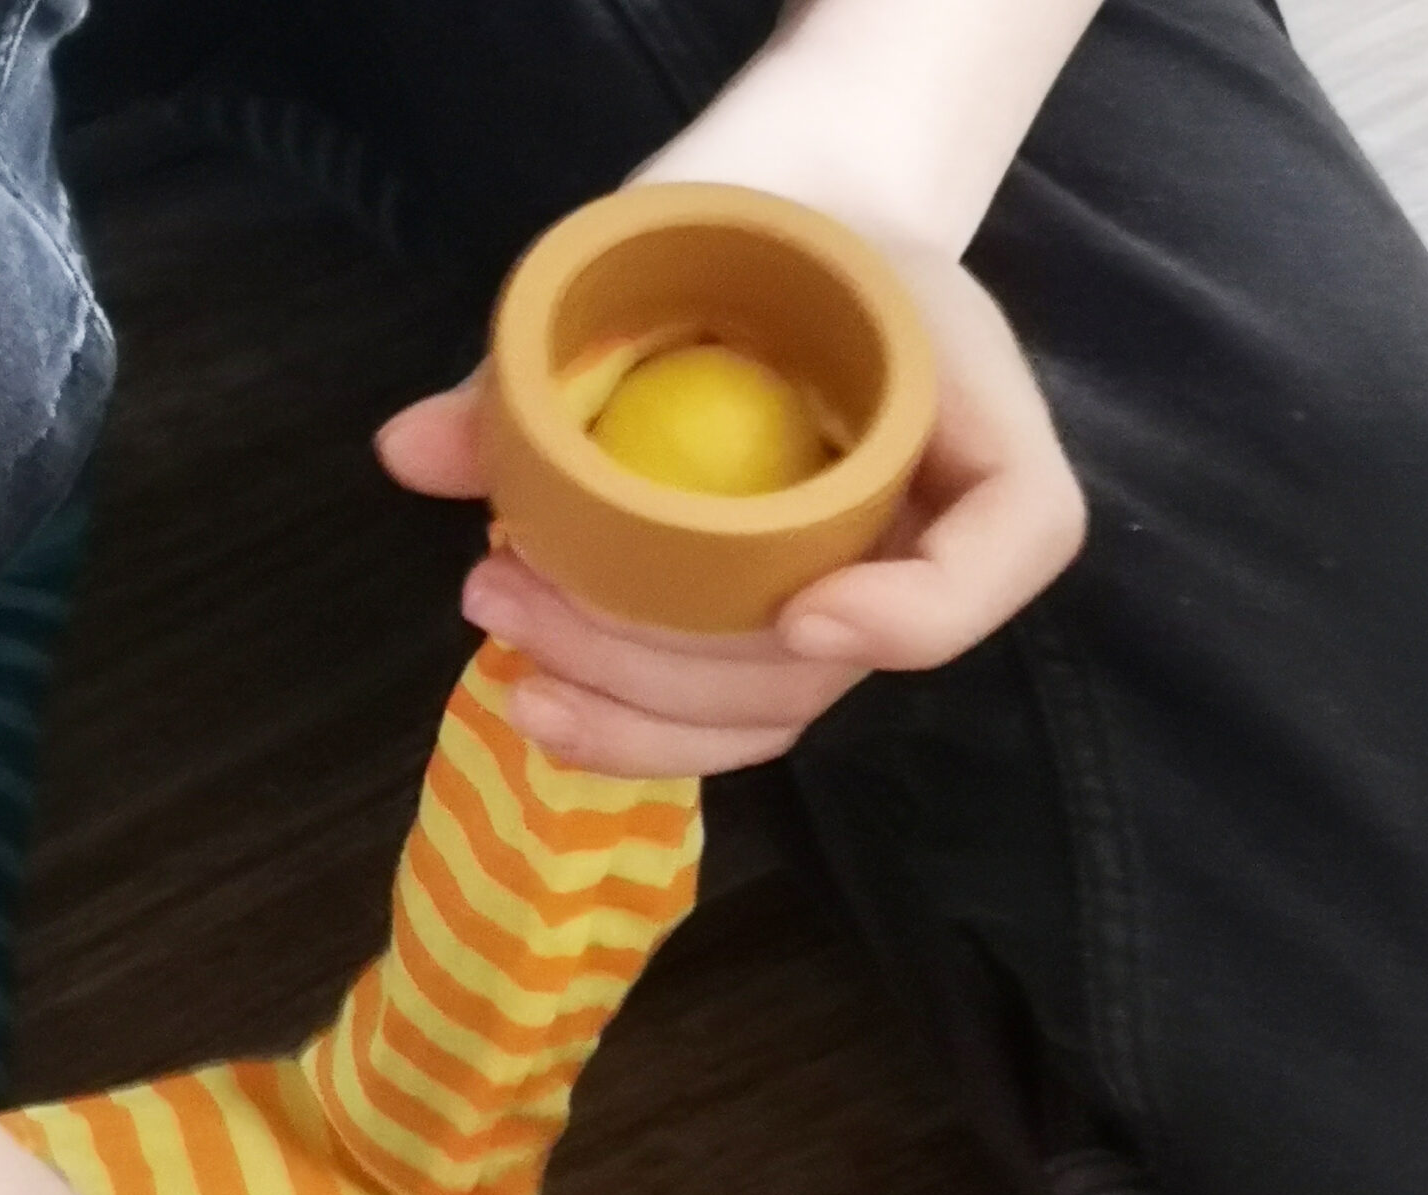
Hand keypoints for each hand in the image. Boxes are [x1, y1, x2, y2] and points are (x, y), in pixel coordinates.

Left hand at [374, 237, 1084, 779]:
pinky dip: (633, 732)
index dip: (919, 610)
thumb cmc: (750, 230)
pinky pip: (726, 720)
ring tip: (504, 637)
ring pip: (769, 710)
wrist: (770, 232)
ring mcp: (856, 601)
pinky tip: (538, 706)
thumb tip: (411, 448)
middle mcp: (931, 531)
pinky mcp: (778, 642)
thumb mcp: (684, 245)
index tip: (801, 610)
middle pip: (832, 659)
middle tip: (516, 591)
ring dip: (628, 706)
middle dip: (665, 660)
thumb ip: (543, 356)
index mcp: (968, 412)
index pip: (1017, 537)